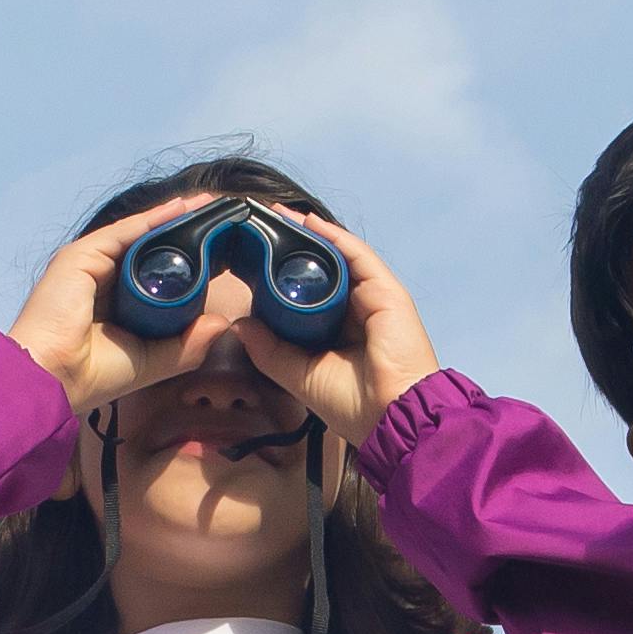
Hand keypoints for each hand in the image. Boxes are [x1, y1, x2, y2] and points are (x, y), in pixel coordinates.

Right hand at [5, 221, 241, 414]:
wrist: (54, 378)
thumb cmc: (94, 375)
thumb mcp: (152, 361)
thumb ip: (186, 345)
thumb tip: (221, 322)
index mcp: (114, 303)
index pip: (154, 274)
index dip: (185, 262)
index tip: (219, 253)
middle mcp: (102, 279)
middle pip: (148, 248)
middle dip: (183, 233)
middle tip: (219, 219)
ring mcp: (90, 264)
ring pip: (139, 235)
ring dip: (174, 219)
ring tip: (209, 206)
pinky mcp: (82, 255)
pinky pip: (125, 231)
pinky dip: (153, 219)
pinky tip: (182, 210)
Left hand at [233, 210, 444, 445]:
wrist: (393, 417)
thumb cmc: (353, 405)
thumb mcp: (300, 375)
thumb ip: (271, 351)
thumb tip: (240, 325)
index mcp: (340, 330)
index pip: (311, 292)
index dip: (285, 273)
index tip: (254, 257)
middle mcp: (358, 309)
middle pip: (324, 269)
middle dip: (295, 246)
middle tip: (262, 226)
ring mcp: (374, 297)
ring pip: (339, 256)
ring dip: (309, 234)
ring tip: (278, 216)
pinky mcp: (386, 291)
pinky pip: (357, 254)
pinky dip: (333, 236)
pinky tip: (308, 222)